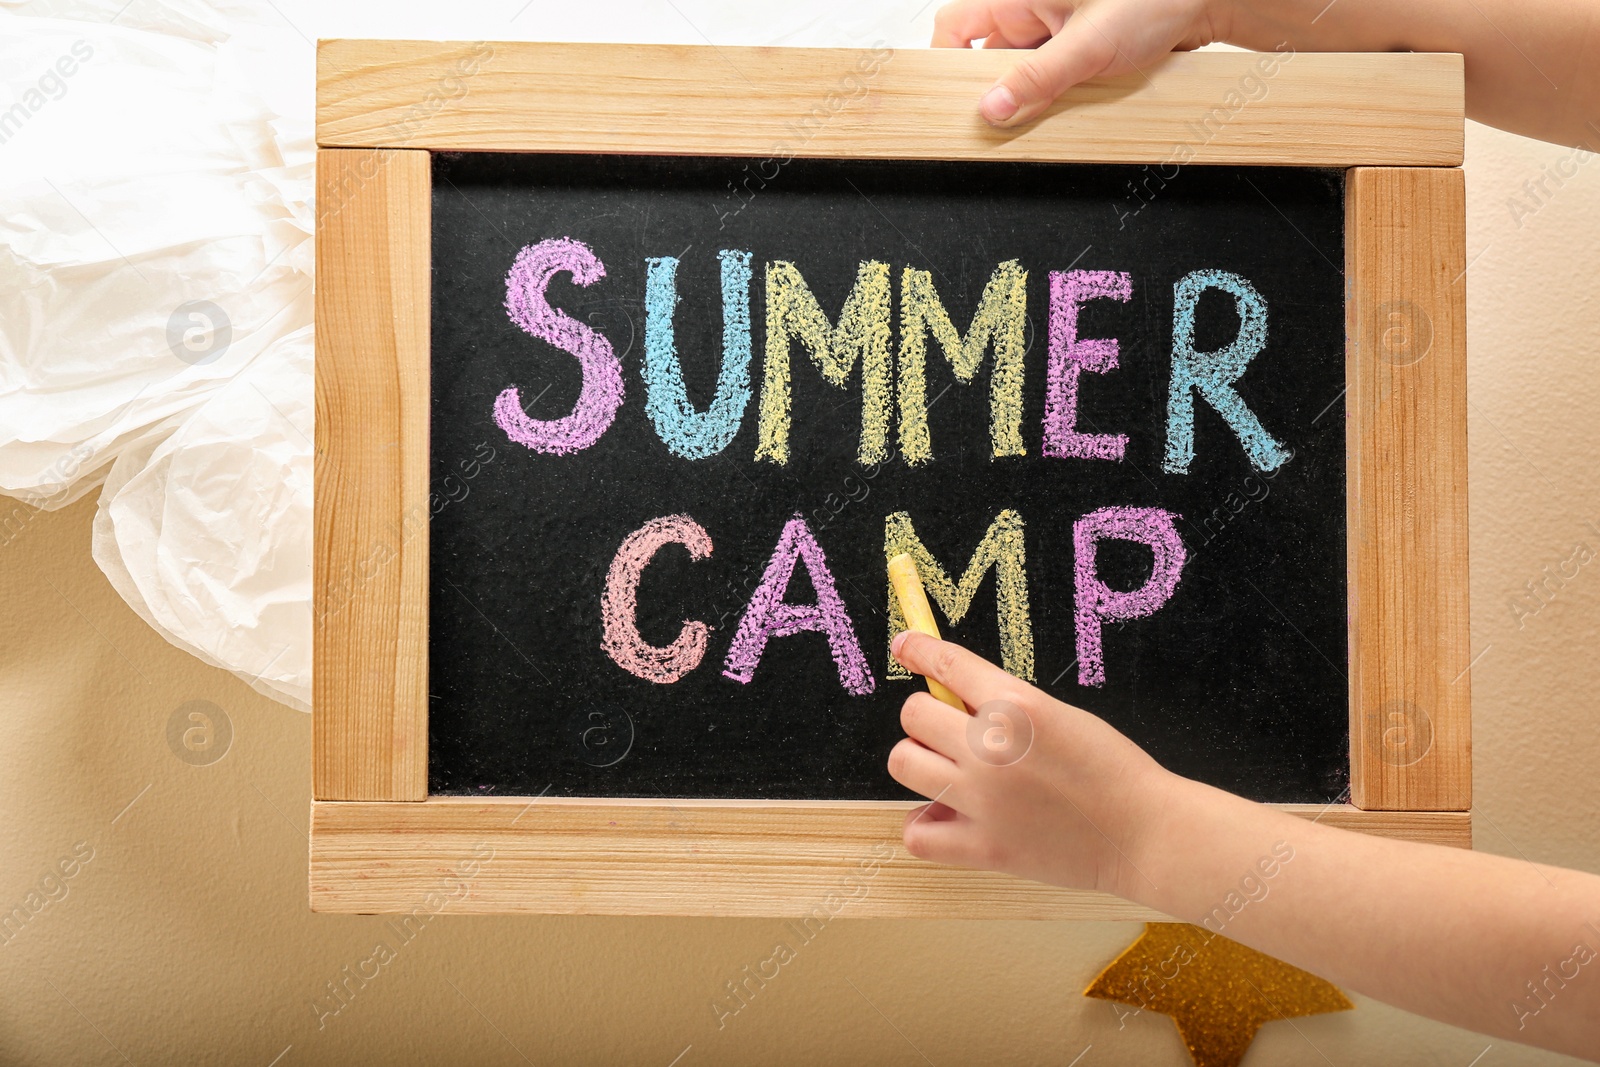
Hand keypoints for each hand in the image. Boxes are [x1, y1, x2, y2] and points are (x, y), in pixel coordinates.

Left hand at [886, 630, 1179, 898]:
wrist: (1144, 833)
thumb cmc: (1111, 770)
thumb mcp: (1061, 713)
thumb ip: (1005, 705)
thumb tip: (952, 698)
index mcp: (1016, 705)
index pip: (946, 664)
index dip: (917, 649)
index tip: (906, 646)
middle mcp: (991, 748)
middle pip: (913, 715)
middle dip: (928, 717)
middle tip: (950, 730)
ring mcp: (982, 800)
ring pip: (904, 763)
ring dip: (920, 761)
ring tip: (948, 770)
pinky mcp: (983, 847)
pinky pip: (918, 833)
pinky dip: (924, 824)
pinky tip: (946, 815)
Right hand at [931, 0, 1232, 124]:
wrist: (1206, 4)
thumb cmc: (1154, 0)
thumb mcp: (1090, 43)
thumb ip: (1039, 77)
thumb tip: (993, 107)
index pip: (955, 28)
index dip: (945, 62)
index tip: (952, 100)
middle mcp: (1031, 12)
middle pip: (986, 59)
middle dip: (997, 90)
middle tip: (1009, 115)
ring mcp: (1051, 34)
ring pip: (1018, 75)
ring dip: (1030, 98)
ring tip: (1052, 106)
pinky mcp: (1072, 54)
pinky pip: (1046, 83)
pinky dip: (1052, 100)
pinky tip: (1069, 105)